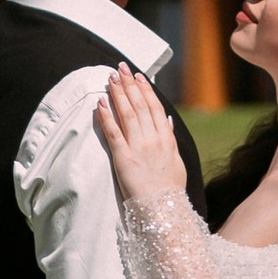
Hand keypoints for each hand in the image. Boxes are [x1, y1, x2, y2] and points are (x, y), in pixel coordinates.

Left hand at [93, 64, 186, 209]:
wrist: (164, 210)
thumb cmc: (170, 190)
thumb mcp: (177, 162)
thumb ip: (171, 139)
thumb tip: (168, 120)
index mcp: (166, 139)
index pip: (155, 107)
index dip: (145, 89)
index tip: (138, 76)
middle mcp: (153, 139)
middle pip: (140, 105)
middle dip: (129, 85)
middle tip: (120, 68)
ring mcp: (139, 147)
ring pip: (127, 114)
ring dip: (118, 94)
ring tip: (110, 78)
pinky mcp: (123, 158)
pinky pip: (113, 132)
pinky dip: (107, 116)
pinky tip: (100, 102)